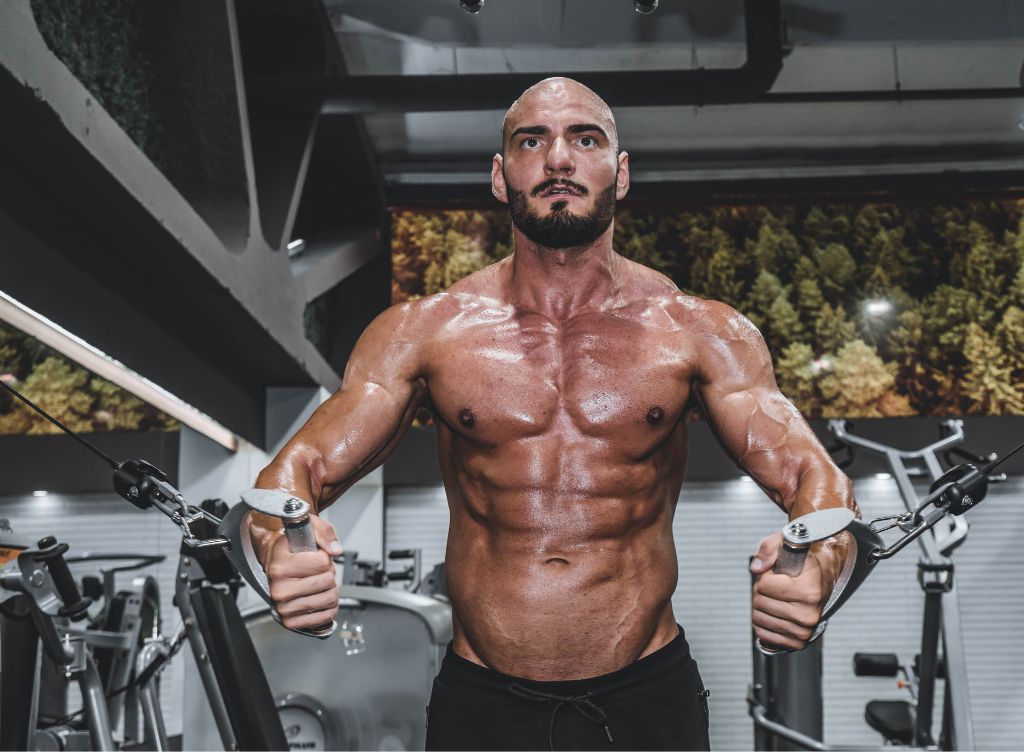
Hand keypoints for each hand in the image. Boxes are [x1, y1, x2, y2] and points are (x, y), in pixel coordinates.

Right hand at [261, 515, 341, 630]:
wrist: (275, 562)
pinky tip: (321, 596)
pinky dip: (330, 606)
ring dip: (331, 589)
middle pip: (326, 581)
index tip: (317, 555)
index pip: (321, 563)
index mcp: (280, 566)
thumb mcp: (307, 528)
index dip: (325, 557)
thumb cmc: (291, 547)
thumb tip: (335, 550)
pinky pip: (325, 617)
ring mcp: (283, 607)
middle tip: (319, 570)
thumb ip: (324, 533)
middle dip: (329, 572)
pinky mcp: (291, 621)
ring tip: (320, 582)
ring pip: (329, 599)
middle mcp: (279, 589)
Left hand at [749, 532, 839, 650]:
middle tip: (775, 586)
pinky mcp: (798, 642)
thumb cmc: (805, 561)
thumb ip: (768, 549)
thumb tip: (756, 569)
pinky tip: (774, 612)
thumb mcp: (786, 543)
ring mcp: (805, 630)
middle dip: (761, 591)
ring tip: (777, 597)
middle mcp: (809, 614)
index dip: (764, 576)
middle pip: (759, 603)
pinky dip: (763, 623)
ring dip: (761, 606)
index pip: (764, 586)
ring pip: (758, 619)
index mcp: (810, 590)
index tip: (776, 573)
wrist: (825, 577)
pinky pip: (764, 635)